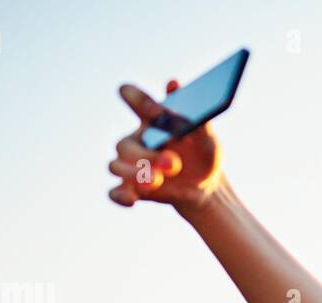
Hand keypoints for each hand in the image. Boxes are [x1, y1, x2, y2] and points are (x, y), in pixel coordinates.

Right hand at [108, 79, 223, 213]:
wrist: (207, 187)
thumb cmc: (203, 153)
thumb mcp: (206, 136)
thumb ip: (190, 114)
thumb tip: (174, 82)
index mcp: (151, 120)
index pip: (132, 98)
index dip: (137, 100)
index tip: (157, 111)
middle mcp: (136, 140)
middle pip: (123, 144)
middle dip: (147, 155)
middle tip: (174, 163)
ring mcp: (132, 165)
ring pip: (115, 166)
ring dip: (135, 174)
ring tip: (157, 180)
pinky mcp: (132, 188)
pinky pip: (114, 192)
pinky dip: (120, 195)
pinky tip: (132, 200)